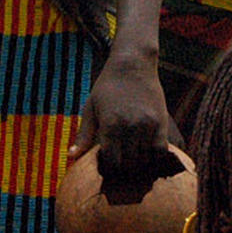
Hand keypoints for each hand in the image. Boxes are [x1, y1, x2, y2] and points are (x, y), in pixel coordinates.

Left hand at [70, 47, 177, 179]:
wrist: (132, 64)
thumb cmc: (107, 87)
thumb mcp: (91, 108)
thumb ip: (84, 135)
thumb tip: (70, 157)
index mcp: (109, 125)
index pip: (112, 162)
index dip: (110, 168)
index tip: (109, 165)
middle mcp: (129, 127)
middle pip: (129, 164)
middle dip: (124, 168)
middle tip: (122, 164)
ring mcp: (147, 125)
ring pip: (145, 159)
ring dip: (139, 163)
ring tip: (133, 159)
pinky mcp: (161, 121)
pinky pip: (161, 150)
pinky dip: (155, 156)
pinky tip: (148, 152)